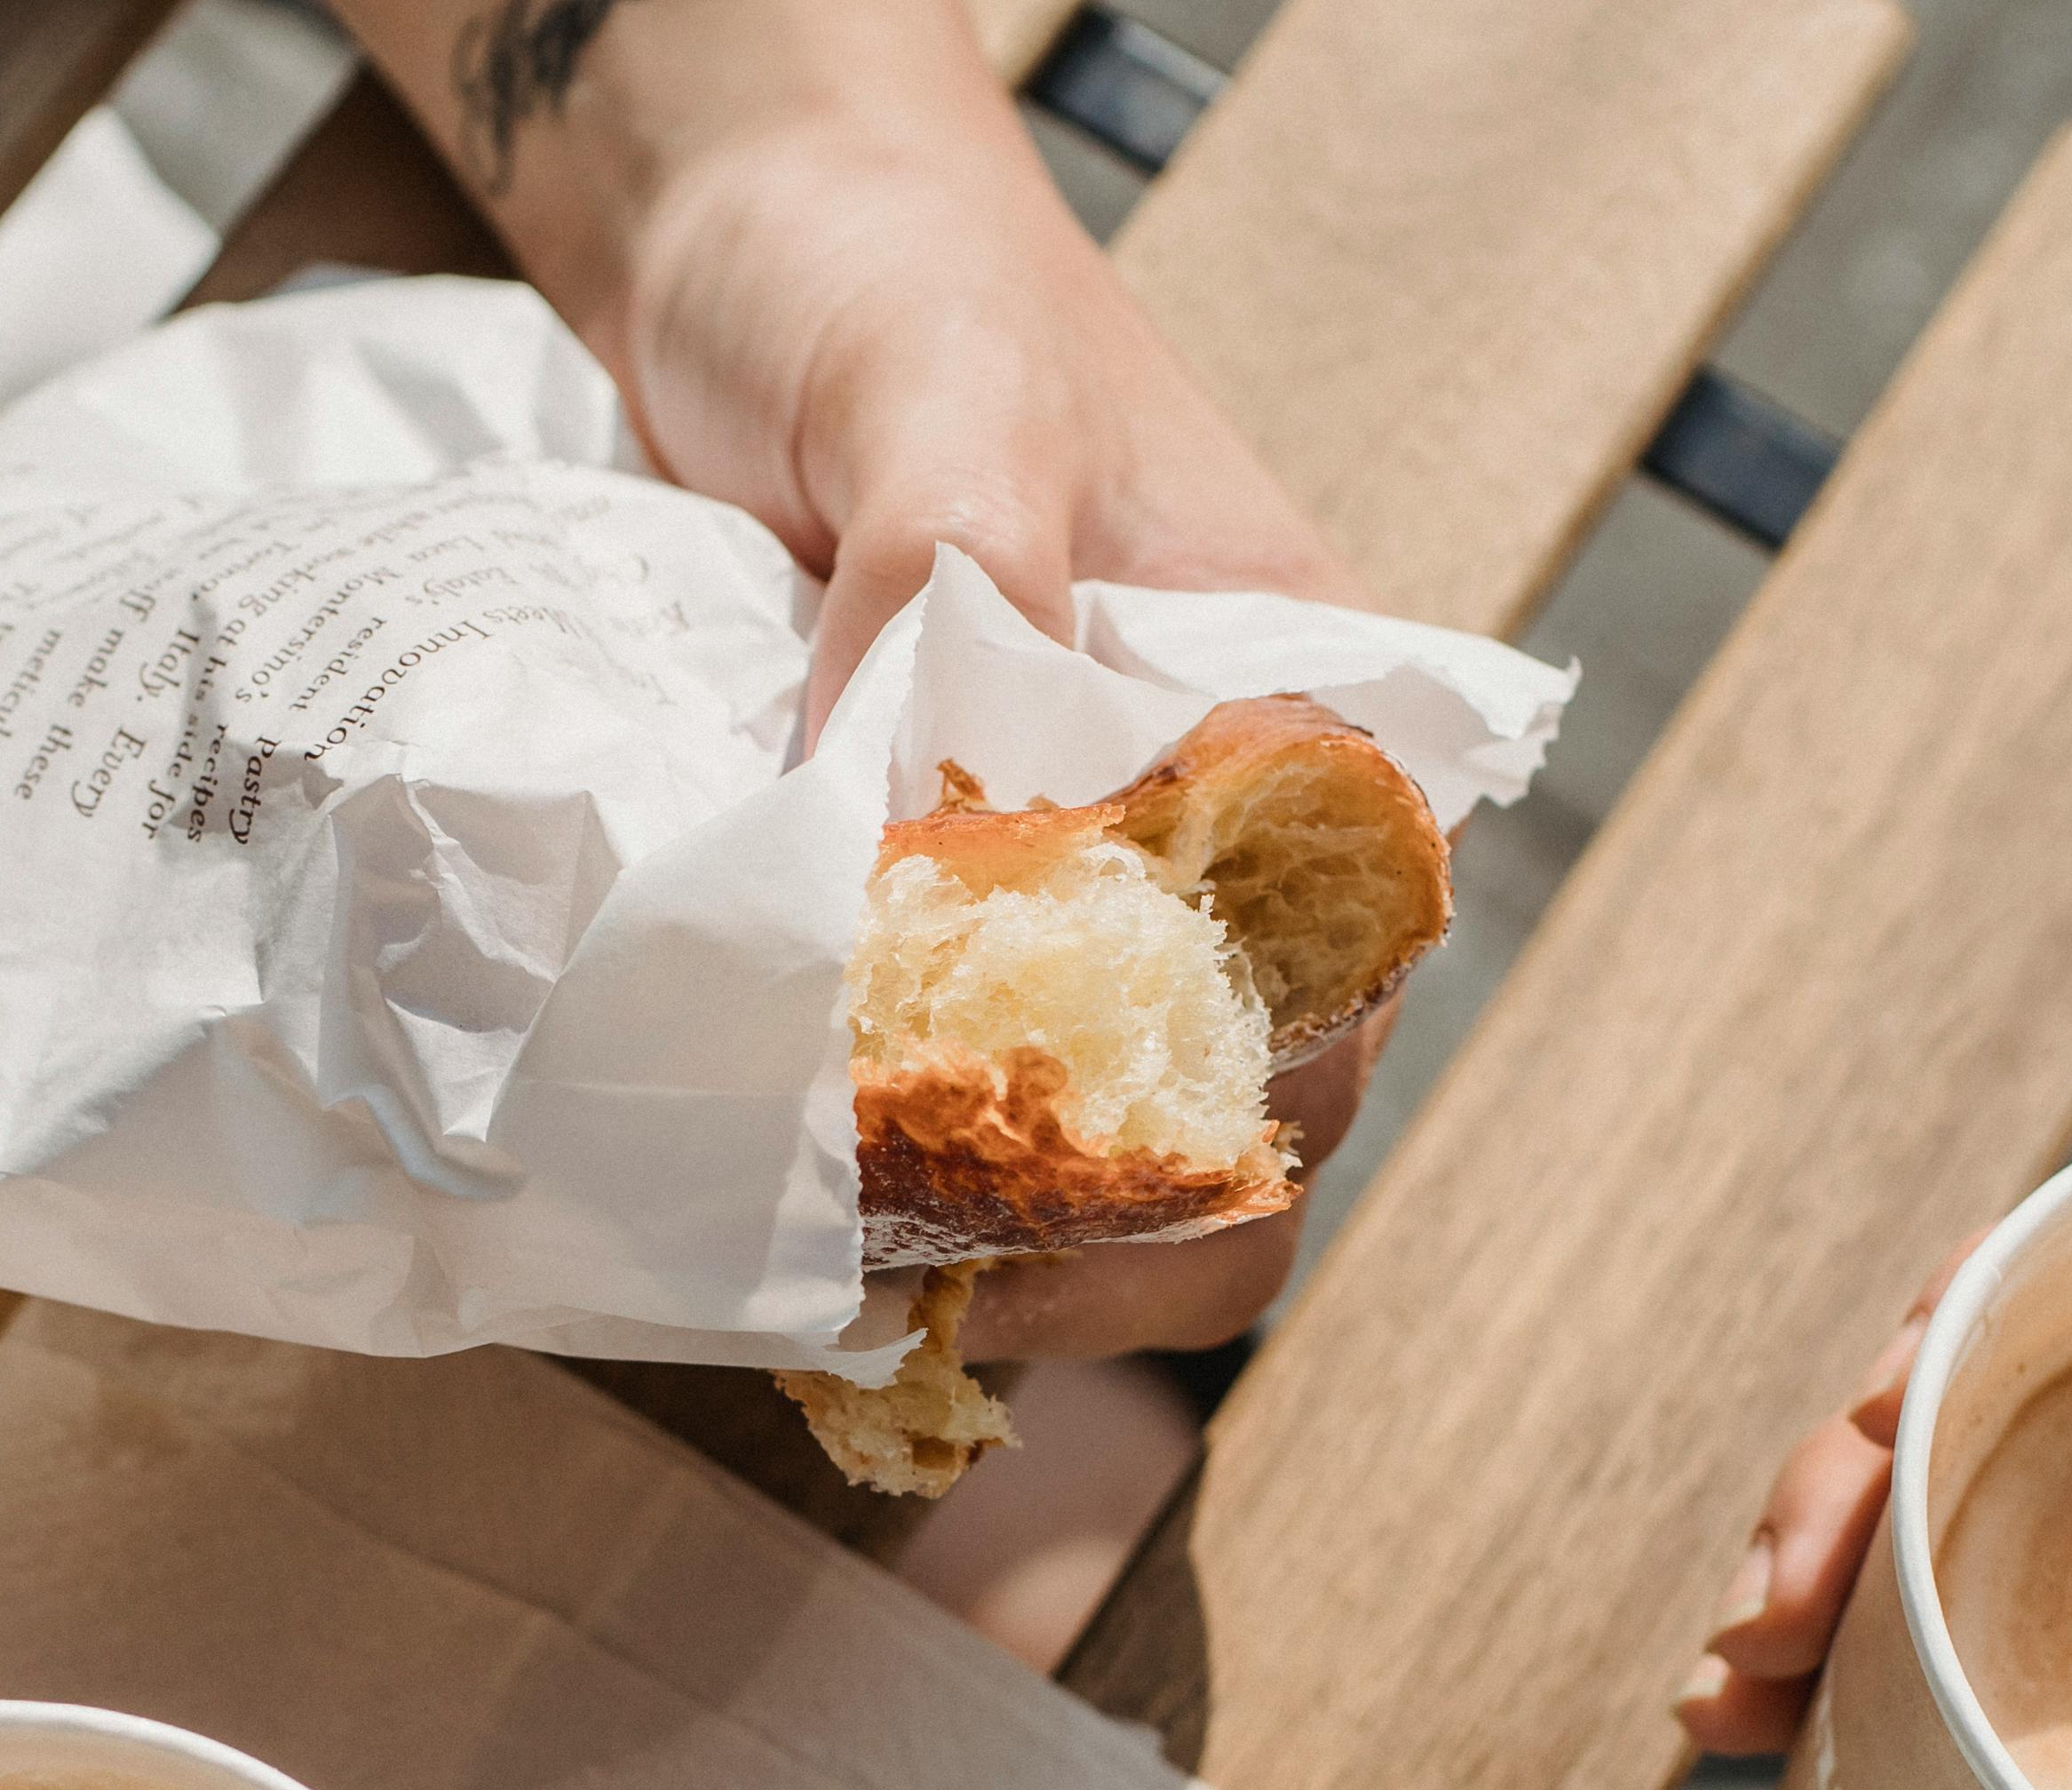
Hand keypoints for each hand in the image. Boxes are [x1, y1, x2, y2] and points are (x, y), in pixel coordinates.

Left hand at [383, 0, 1364, 1362]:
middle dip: (1098, 1224)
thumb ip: (956, 569)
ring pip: (1098, 1133)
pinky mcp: (928, 903)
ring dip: (991, 1226)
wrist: (739, 229)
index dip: (1216, 1123)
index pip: (1332, 989)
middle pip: (1228, 1112)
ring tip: (855, 1277)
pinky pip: (944, 1078)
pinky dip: (883, 1165)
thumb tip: (906, 810)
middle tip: (934, 1276)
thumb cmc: (884, 275)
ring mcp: (1071, 879)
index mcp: (1303, 719)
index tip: (1058, 1193)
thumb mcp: (938, 386)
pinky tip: (791, 1219)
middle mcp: (1215, 826)